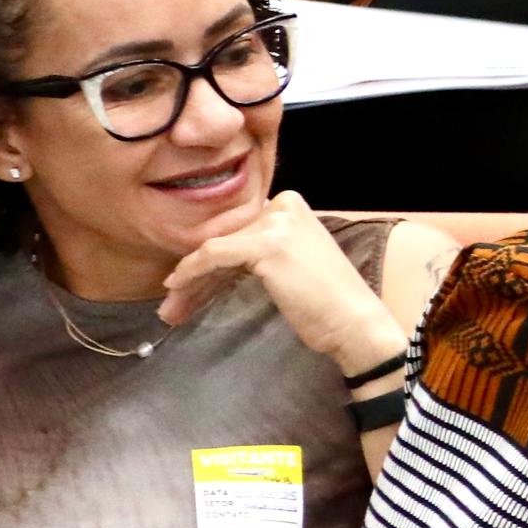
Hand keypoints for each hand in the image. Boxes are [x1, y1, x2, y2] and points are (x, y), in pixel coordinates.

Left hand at [156, 189, 406, 374]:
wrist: (354, 322)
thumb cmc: (326, 302)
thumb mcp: (290, 263)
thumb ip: (256, 252)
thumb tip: (208, 261)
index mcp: (291, 206)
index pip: (236, 232)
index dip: (208, 262)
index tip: (189, 289)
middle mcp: (284, 206)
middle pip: (224, 241)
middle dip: (195, 276)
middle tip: (175, 304)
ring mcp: (277, 224)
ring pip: (213, 249)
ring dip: (188, 281)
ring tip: (172, 310)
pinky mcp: (267, 245)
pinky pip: (213, 255)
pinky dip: (190, 273)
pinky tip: (177, 289)